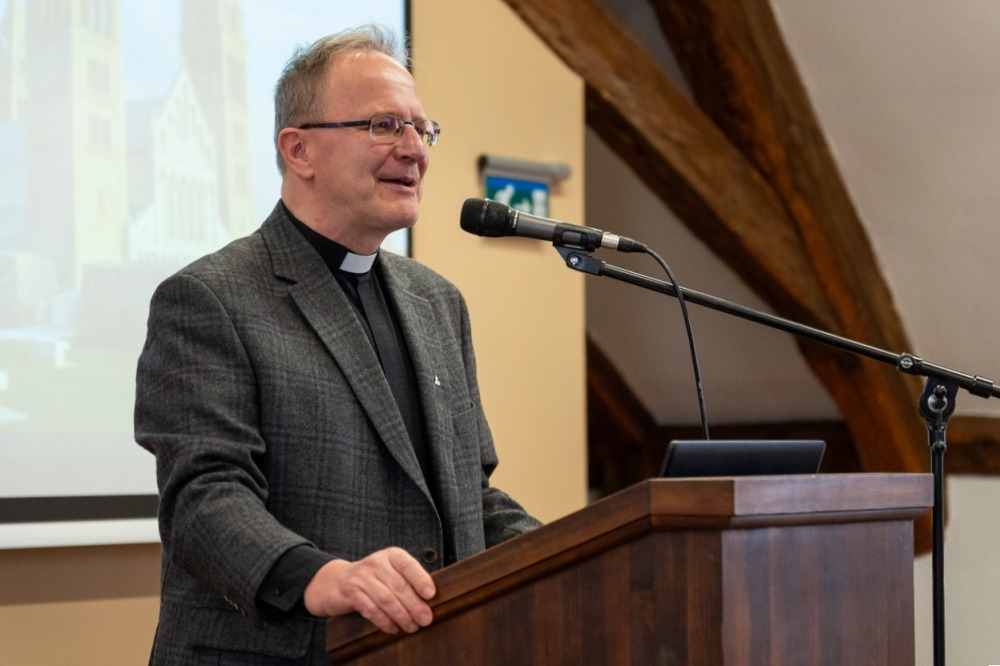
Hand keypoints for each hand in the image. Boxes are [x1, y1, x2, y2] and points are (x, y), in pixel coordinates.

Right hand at [303, 547, 435, 633]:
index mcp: (391, 555)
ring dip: (401, 616)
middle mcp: (376, 562)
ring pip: (386, 599)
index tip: (431, 595)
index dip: (421, 580)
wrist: (337, 581)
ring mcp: (362, 576)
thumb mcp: (390, 571)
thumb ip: (407, 580)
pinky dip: (384, 621)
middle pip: (399, 586)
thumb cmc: (373, 578)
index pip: (408, 565)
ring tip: (412, 627)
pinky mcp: (350, 592)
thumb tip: (430, 601)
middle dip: (414, 605)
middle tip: (426, 619)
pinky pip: (370, 609)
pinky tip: (393, 628)